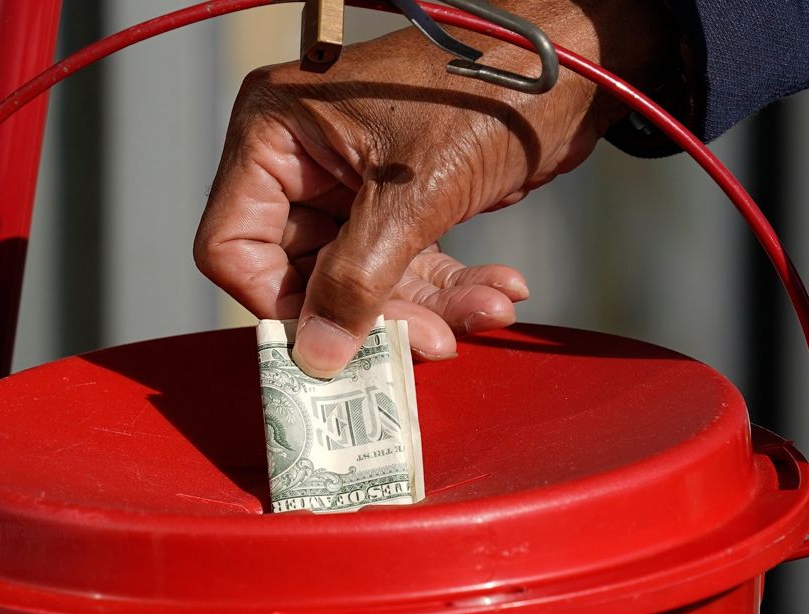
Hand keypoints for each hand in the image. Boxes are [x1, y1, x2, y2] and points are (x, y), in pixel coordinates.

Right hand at [194, 0, 672, 376]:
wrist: (575, 62)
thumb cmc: (490, 89)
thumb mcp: (415, 191)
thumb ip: (358, 278)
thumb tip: (317, 356)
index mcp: (276, 132)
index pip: (233, 245)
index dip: (276, 305)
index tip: (329, 347)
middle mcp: (301, 157)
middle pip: (303, 274)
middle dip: (374, 312)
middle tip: (431, 341)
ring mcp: (349, 181)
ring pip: (360, 279)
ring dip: (425, 304)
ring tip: (485, 309)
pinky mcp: (395, 201)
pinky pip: (403, 264)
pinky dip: (447, 285)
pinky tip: (496, 290)